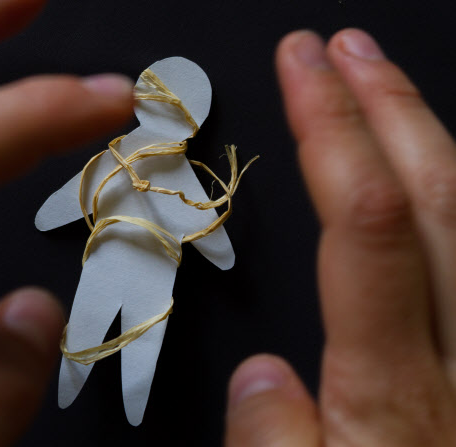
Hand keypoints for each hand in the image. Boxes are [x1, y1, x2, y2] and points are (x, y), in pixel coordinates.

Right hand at [224, 29, 455, 445]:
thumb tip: (257, 373)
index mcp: (398, 405)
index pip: (367, 227)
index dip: (333, 130)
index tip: (299, 66)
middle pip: (436, 203)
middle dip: (384, 107)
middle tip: (340, 46)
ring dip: (426, 135)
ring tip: (378, 78)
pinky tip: (436, 177)